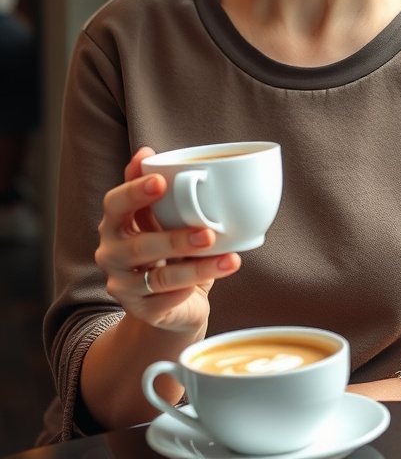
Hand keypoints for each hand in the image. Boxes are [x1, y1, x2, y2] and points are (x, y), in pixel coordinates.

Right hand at [95, 147, 240, 334]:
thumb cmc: (165, 249)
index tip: (161, 180)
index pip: (115, 205)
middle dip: (175, 239)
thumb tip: (147, 151)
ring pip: (160, 278)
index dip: (134, 192)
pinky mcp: (142, 312)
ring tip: (227, 257)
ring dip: (196, 268)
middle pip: (138, 247)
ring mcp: (124, 287)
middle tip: (207, 231)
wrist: (166, 304)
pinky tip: (217, 277)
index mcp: (114, 225)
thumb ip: (154, 188)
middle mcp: (111, 255)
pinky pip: (167, 301)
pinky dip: (193, 289)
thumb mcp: (158, 218)